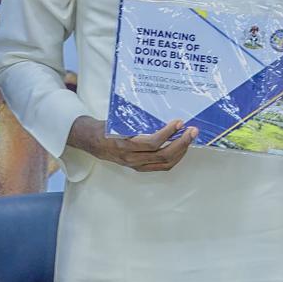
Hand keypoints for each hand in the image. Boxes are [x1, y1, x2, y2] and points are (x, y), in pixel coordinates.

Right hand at [68, 116, 195, 172]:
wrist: (91, 142)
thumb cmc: (104, 127)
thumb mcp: (117, 121)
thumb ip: (136, 121)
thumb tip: (159, 114)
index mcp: (125, 145)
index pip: (152, 143)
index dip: (167, 134)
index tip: (178, 122)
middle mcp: (132, 158)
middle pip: (163, 155)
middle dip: (181, 143)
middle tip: (191, 130)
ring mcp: (136, 165)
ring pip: (165, 163)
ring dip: (181, 151)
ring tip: (189, 138)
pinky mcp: (140, 168)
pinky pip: (162, 166)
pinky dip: (174, 157)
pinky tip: (180, 147)